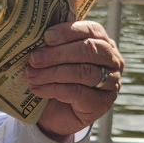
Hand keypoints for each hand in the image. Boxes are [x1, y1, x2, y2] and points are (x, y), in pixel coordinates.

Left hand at [25, 19, 123, 141]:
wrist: (57, 112)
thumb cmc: (57, 77)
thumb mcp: (55, 57)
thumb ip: (52, 45)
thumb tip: (35, 36)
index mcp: (102, 41)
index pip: (91, 30)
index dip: (68, 32)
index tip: (46, 37)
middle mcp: (112, 60)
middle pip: (89, 50)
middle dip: (58, 54)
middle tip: (34, 58)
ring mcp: (111, 83)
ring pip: (84, 72)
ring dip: (53, 73)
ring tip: (31, 75)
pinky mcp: (102, 103)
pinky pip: (78, 92)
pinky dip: (54, 89)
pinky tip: (38, 89)